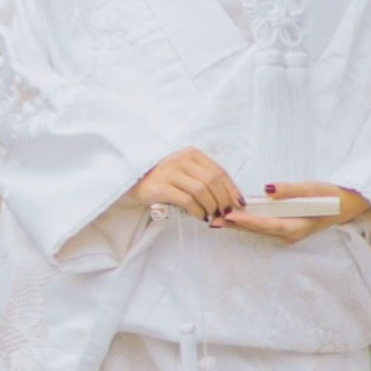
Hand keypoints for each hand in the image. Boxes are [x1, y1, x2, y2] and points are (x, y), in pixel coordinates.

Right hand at [124, 150, 242, 223]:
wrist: (133, 182)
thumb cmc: (163, 179)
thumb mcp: (185, 173)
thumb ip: (204, 180)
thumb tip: (229, 198)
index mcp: (191, 153)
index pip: (218, 171)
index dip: (231, 189)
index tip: (238, 203)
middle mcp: (180, 158)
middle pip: (212, 181)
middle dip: (223, 200)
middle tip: (224, 213)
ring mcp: (170, 171)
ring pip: (201, 190)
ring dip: (211, 206)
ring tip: (212, 216)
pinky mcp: (161, 186)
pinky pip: (187, 200)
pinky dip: (197, 211)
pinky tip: (199, 216)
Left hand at [223, 181, 370, 244]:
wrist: (349, 205)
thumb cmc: (332, 196)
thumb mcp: (313, 189)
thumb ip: (290, 190)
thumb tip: (268, 189)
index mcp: (296, 227)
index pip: (265, 225)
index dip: (246, 221)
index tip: (228, 216)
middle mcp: (290, 234)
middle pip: (258, 230)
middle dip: (235, 225)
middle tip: (212, 220)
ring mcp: (289, 233)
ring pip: (259, 229)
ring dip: (240, 224)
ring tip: (217, 219)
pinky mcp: (288, 227)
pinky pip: (264, 226)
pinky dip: (249, 222)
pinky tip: (236, 217)